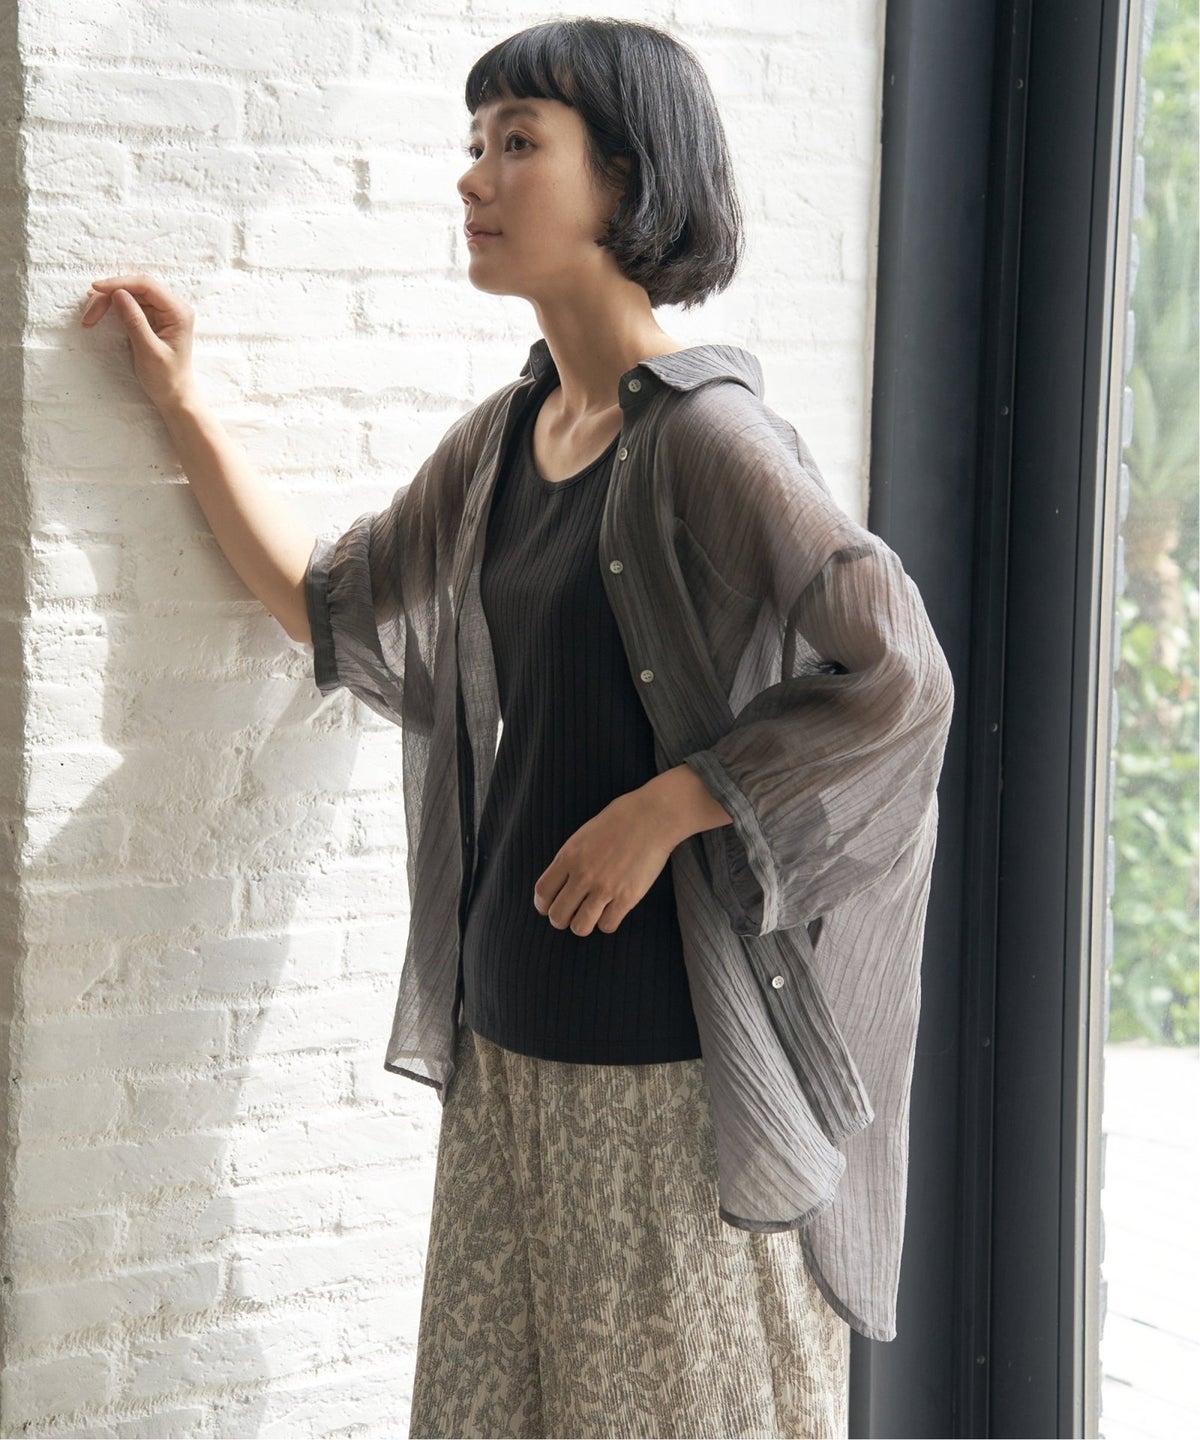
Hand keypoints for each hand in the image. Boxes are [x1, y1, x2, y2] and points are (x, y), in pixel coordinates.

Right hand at [80, 274, 198, 410]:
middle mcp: (172, 307)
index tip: (96, 289)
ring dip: (108, 303)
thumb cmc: (166, 378)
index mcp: (178, 312)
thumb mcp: (149, 351)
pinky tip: (98, 311)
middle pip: (136, 288)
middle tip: (89, 315)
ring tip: (89, 317)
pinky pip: (130, 305)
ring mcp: (162, 312)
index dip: (119, 283)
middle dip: (110, 296)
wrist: (174, 396)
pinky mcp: (153, 318)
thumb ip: (135, 321)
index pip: (147, 286)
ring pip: (130, 295)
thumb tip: (118, 293)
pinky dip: (113, 308)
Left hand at [533, 790, 676, 936]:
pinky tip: (611, 911)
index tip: (548, 907)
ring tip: (590, 916)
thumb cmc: (618, 822)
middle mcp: (583, 875)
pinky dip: (607, 922)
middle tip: (570, 915)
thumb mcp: (582, 836)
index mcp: (569, 856)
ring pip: (580, 927)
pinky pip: (607, 925)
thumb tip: (560, 884)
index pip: (542, 893)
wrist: (652, 817)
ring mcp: (605, 888)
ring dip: (583, 924)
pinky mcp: (627, 897)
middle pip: (558, 915)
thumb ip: (569, 861)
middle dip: (561, 919)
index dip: (542, 905)